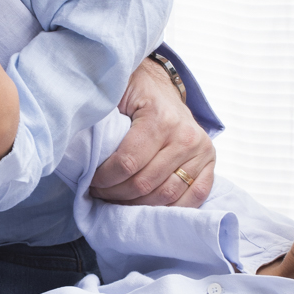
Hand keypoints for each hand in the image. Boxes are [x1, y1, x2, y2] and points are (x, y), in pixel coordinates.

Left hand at [89, 58, 215, 207]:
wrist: (161, 85)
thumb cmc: (135, 92)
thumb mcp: (115, 97)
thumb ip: (103, 124)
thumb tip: (83, 156)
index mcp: (161, 118)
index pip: (127, 164)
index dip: (104, 179)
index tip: (90, 181)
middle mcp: (185, 136)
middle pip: (145, 184)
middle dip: (116, 194)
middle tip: (100, 193)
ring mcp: (201, 151)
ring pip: (166, 195)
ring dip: (138, 205)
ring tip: (119, 200)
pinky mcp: (210, 163)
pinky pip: (194, 197)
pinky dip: (170, 208)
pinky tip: (148, 207)